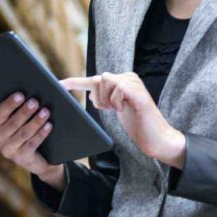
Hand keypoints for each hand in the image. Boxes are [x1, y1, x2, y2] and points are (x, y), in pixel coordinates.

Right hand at [0, 93, 62, 186]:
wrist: (35, 156)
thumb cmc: (26, 127)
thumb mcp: (20, 117)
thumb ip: (22, 104)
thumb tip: (35, 89)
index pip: (0, 112)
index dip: (10, 104)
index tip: (21, 94)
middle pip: (13, 123)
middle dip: (25, 111)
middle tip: (35, 101)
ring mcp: (8, 151)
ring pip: (24, 133)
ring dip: (35, 121)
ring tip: (46, 111)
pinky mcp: (21, 159)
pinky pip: (32, 144)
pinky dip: (41, 133)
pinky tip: (49, 125)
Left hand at [61, 72, 186, 168]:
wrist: (158, 139)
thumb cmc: (139, 126)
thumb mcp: (117, 109)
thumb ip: (106, 99)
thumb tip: (91, 94)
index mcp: (123, 81)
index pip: (94, 79)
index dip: (75, 82)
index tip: (58, 86)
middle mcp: (129, 78)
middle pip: (98, 79)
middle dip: (99, 97)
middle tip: (112, 110)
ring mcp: (134, 83)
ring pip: (105, 81)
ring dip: (107, 99)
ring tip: (120, 109)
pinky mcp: (138, 92)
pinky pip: (117, 88)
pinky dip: (116, 101)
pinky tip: (124, 109)